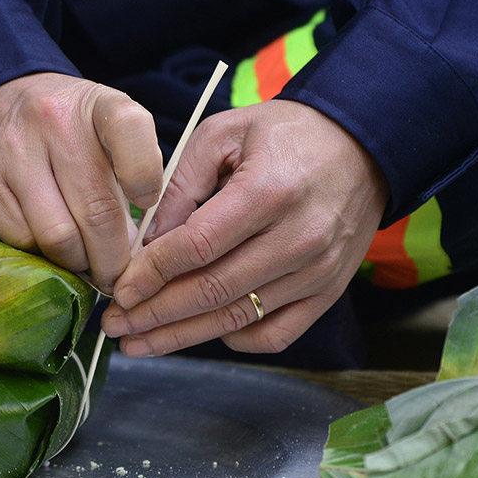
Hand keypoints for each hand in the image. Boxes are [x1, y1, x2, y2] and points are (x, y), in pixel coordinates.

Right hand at [0, 72, 162, 291]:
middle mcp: (53, 122)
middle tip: (116, 273)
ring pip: (58, 237)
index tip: (146, 203)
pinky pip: (22, 240)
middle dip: (113, 258)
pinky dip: (41, 253)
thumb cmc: (62, 128)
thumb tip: (135, 249)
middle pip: (96, 212)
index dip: (145, 177)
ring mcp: (12, 151)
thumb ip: (126, 176)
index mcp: (96, 104)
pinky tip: (47, 244)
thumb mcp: (102, 129)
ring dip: (76, 261)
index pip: (131, 130)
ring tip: (82, 259)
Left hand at [101, 100, 387, 355]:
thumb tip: (146, 244)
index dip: (152, 274)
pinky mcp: (328, 292)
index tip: (119, 290)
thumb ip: (180, 185)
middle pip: (212, 291)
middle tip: (114, 326)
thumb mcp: (224, 134)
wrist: (362, 147)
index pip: (198, 247)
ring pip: (237, 319)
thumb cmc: (285, 135)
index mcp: (268, 191)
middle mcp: (298, 238)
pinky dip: (235, 340)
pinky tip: (202, 332)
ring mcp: (317, 272)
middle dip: (154, 315)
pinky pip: (276, 334)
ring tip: (138, 343)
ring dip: (182, 337)